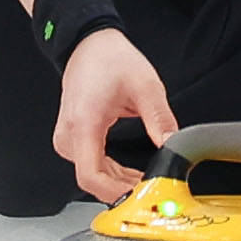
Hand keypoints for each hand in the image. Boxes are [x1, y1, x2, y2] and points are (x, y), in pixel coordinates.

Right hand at [56, 29, 179, 206]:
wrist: (88, 43)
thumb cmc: (109, 58)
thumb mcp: (145, 86)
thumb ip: (160, 119)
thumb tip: (172, 145)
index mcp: (84, 123)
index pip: (90, 177)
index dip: (115, 193)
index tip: (137, 197)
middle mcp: (70, 134)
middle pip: (92, 180)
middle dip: (122, 189)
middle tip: (150, 190)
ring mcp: (67, 137)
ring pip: (91, 175)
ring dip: (118, 182)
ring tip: (144, 180)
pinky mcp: (71, 137)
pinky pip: (89, 165)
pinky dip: (110, 173)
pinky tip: (129, 174)